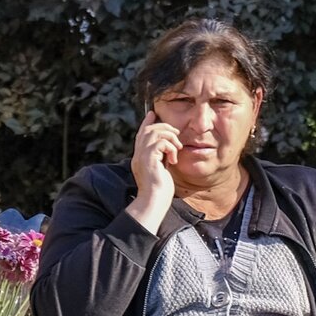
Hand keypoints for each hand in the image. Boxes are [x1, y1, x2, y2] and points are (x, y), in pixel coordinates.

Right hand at [126, 110, 180, 233]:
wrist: (154, 202)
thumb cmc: (160, 191)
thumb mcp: (161, 170)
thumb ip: (161, 157)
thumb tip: (168, 147)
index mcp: (139, 158)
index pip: (141, 135)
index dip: (147, 122)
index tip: (153, 113)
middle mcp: (138, 156)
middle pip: (147, 130)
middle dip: (163, 128)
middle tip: (176, 135)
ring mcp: (141, 158)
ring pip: (154, 133)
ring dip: (170, 137)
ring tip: (177, 149)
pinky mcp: (148, 160)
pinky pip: (160, 143)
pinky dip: (170, 147)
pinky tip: (174, 158)